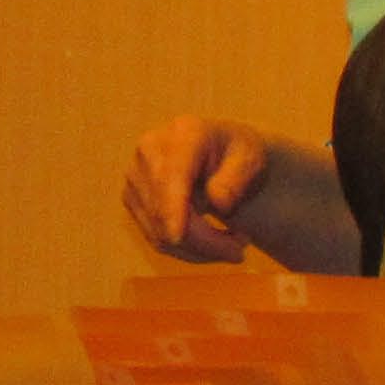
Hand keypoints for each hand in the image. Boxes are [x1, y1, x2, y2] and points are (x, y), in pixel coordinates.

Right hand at [123, 115, 277, 264]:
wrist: (221, 154)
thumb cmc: (239, 155)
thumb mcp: (252, 160)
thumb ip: (237, 178)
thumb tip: (218, 203)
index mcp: (184, 133)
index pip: (171, 175)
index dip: (171, 208)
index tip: (176, 237)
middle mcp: (150, 151)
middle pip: (165, 210)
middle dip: (204, 241)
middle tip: (240, 250)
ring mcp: (135, 176)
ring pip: (159, 231)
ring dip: (198, 249)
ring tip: (232, 243)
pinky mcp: (132, 199)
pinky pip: (156, 238)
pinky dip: (185, 250)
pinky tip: (210, 242)